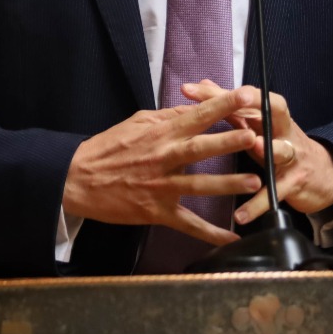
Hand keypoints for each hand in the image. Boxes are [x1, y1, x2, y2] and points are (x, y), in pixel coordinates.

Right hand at [62, 86, 262, 245]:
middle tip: (253, 137)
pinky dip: (210, 233)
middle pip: (200, 148)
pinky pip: (187, 224)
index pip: (196, 115)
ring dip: (226, 184)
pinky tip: (232, 238)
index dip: (222, 104)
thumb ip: (170, 116)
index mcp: (161, 133)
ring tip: (253, 183)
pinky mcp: (156, 212)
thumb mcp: (139, 122)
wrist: (78, 179)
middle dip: (227, 142)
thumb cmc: (110, 147)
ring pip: (198, 185)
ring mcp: (161, 187)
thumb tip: (198, 107)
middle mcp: (163, 158)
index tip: (247, 95)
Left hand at [182, 80, 332, 223]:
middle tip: (231, 103)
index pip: (247, 97)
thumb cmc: (282, 144)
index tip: (191, 89)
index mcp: (270, 116)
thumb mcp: (259, 125)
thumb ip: (231, 108)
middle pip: (270, 112)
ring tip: (254, 146)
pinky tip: (240, 215)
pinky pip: (274, 194)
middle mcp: (283, 131)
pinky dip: (258, 204)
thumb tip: (204, 85)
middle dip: (251, 105)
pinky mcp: (294, 184)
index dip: (220, 92)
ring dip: (268, 147)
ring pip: (282, 149)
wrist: (324, 174)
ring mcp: (292, 157)